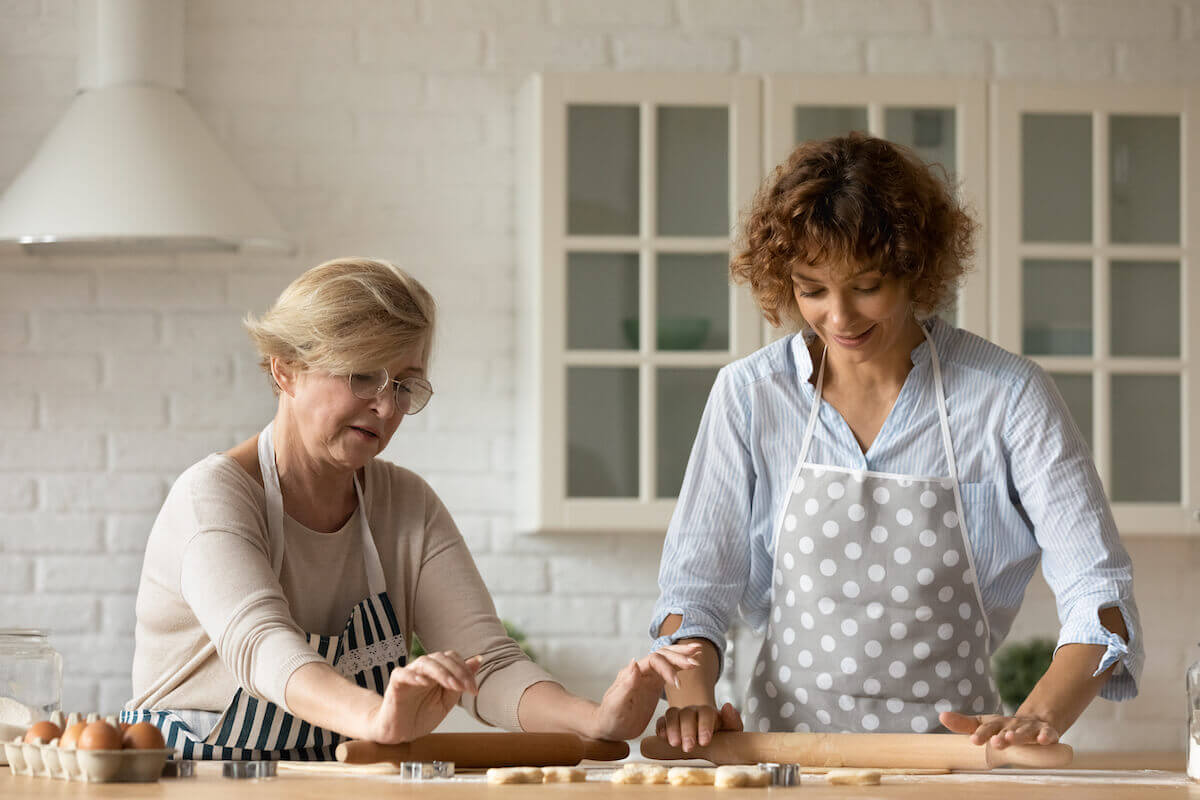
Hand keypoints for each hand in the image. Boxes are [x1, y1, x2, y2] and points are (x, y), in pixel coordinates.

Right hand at [364, 651, 481, 743]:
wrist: (400, 733)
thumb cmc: (422, 715)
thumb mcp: (446, 701)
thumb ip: (460, 682)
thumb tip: (478, 660)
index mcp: (437, 671)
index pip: (452, 658)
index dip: (465, 671)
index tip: (474, 690)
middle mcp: (423, 670)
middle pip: (440, 657)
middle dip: (456, 671)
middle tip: (465, 688)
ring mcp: (409, 675)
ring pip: (424, 662)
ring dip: (440, 672)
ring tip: (450, 685)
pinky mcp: (395, 685)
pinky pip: (401, 674)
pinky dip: (412, 676)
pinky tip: (424, 683)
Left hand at [588, 643, 702, 740]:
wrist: (609, 726)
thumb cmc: (610, 718)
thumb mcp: (616, 705)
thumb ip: (625, 685)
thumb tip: (634, 663)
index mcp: (633, 673)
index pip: (654, 661)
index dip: (668, 669)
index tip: (678, 685)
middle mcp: (642, 671)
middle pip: (663, 654)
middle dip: (679, 656)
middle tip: (696, 661)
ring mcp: (649, 677)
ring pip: (667, 659)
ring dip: (682, 655)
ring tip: (699, 652)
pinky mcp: (655, 685)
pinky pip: (669, 670)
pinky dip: (681, 666)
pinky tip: (692, 664)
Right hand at [655, 701, 742, 752]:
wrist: (707, 737)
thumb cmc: (720, 735)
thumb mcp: (731, 731)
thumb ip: (733, 721)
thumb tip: (728, 706)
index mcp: (709, 712)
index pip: (706, 713)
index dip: (705, 726)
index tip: (705, 742)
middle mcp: (693, 711)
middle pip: (687, 714)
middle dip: (687, 731)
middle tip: (689, 747)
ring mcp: (679, 715)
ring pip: (672, 714)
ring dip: (673, 728)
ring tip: (675, 743)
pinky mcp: (667, 722)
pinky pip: (661, 720)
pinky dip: (661, 727)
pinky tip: (662, 737)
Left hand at [940, 710, 1060, 747]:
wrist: (1036, 720)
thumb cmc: (1004, 727)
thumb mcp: (984, 724)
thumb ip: (963, 723)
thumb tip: (941, 715)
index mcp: (997, 723)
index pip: (987, 727)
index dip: (981, 733)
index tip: (973, 740)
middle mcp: (1012, 724)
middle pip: (1006, 729)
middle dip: (1001, 736)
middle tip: (995, 742)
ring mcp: (1030, 727)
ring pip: (1025, 731)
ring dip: (1019, 735)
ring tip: (1011, 738)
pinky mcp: (1046, 731)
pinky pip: (1048, 733)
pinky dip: (1046, 736)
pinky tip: (1042, 740)